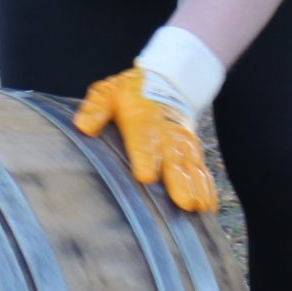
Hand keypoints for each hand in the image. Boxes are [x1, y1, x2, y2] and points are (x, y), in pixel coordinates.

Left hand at [74, 65, 216, 212]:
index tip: (146, 177)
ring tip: (199, 208)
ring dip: (196, 187)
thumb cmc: (131, 93)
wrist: (165, 82)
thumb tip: (83, 126)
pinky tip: (208, 207)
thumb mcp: (109, 92)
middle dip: (179, 181)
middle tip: (185, 202)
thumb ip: (97, 108)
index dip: (146, 157)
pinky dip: (207, 187)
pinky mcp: (192, 152)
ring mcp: (183, 143)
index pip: (144, 139)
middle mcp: (167, 132)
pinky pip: (201, 170)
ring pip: (192, 166)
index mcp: (143, 117)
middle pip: (174, 157)